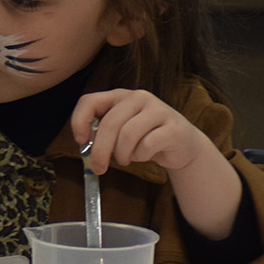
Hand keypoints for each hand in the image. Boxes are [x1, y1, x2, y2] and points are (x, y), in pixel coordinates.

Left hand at [71, 89, 212, 173]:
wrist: (183, 145)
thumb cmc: (144, 138)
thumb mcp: (120, 131)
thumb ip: (102, 133)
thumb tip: (84, 146)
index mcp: (119, 96)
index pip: (90, 101)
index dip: (79, 121)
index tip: (80, 141)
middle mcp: (138, 97)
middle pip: (110, 123)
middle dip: (100, 150)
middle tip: (98, 168)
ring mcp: (158, 110)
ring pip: (127, 135)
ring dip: (122, 154)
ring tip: (125, 159)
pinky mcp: (173, 127)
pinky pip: (147, 145)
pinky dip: (140, 156)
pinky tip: (145, 155)